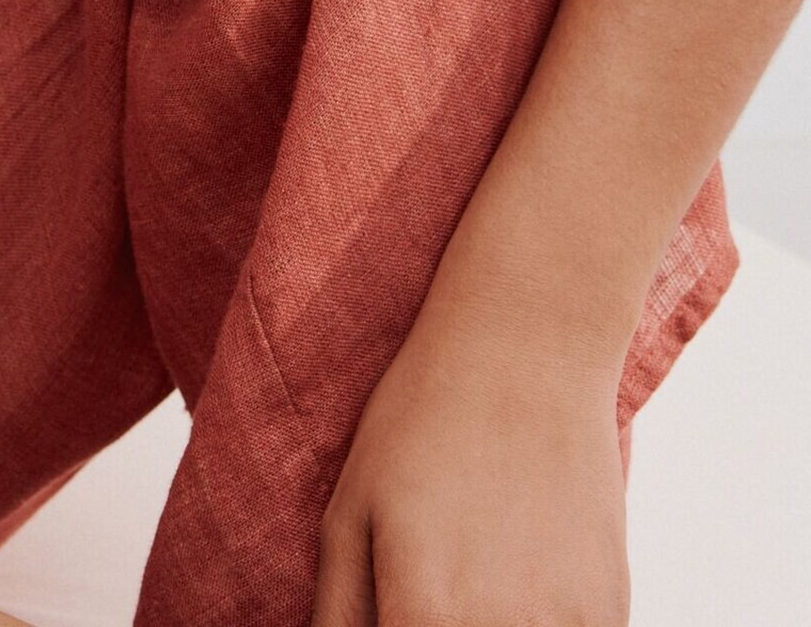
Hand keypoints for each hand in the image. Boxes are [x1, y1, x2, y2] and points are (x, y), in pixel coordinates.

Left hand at [308, 301, 630, 625]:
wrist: (527, 350)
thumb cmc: (420, 422)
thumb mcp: (350, 511)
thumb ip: (339, 612)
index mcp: (421, 620)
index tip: (395, 610)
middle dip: (429, 623)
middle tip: (429, 586)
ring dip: (489, 622)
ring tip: (477, 570)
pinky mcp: (609, 613)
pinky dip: (538, 622)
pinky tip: (520, 584)